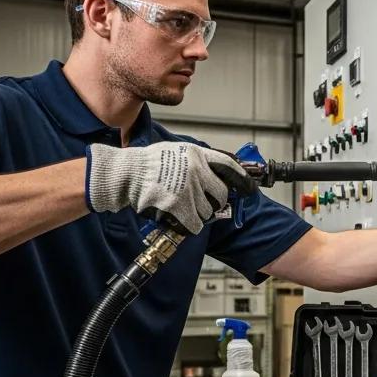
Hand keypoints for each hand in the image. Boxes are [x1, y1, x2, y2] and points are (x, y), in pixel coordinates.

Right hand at [85, 141, 255, 233]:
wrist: (126, 174)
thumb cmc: (149, 163)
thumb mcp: (177, 150)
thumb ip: (199, 159)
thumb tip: (221, 170)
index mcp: (197, 155)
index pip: (229, 166)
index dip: (243, 179)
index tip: (250, 188)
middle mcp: (196, 171)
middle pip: (221, 195)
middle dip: (215, 202)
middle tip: (204, 204)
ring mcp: (188, 190)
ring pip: (208, 212)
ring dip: (199, 214)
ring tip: (184, 208)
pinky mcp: (178, 207)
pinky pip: (195, 225)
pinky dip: (190, 226)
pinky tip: (182, 221)